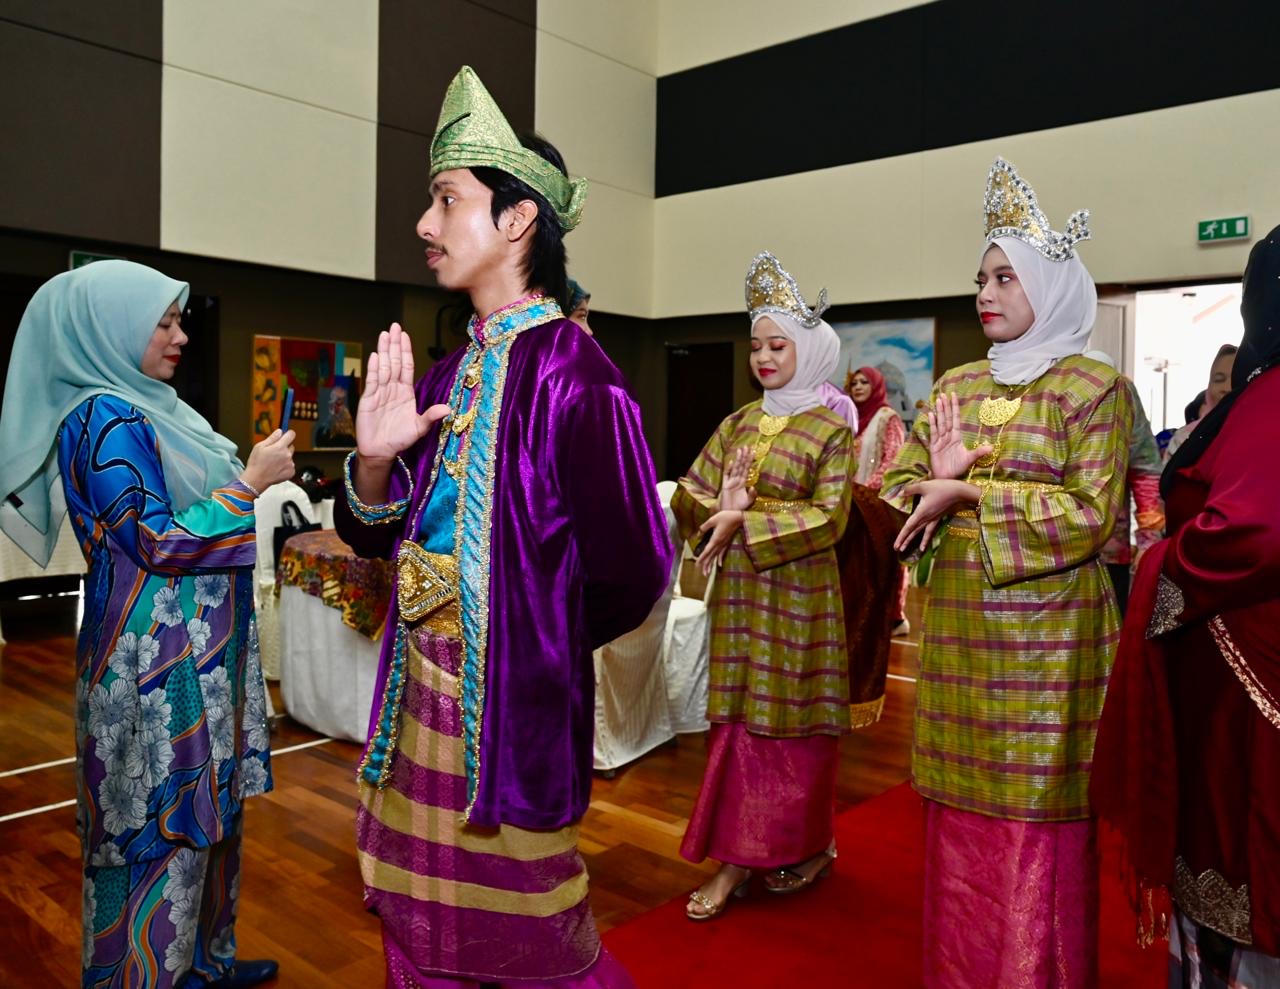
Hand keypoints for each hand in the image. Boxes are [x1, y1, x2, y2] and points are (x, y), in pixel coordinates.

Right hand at [241, 429, 296, 492]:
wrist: (256, 479)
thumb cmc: (256, 463)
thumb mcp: (260, 446)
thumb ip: (272, 438)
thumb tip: (279, 432)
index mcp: (280, 447)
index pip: (291, 434)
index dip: (288, 434)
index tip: (286, 435)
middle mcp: (287, 455)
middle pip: (291, 446)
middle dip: (284, 447)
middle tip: (274, 452)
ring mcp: (290, 464)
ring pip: (290, 457)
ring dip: (284, 458)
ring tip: (273, 462)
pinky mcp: (291, 472)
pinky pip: (291, 466)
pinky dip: (285, 466)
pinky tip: (277, 468)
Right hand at [356, 324, 450, 462]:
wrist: (381, 451)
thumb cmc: (400, 439)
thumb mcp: (419, 428)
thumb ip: (431, 416)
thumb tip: (448, 409)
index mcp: (405, 392)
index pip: (406, 367)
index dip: (405, 351)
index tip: (405, 335)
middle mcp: (393, 389)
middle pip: (394, 362)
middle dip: (394, 344)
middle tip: (394, 326)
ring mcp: (380, 392)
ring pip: (383, 368)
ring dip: (384, 351)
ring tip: (384, 334)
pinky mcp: (368, 399)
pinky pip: (372, 382)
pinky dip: (374, 369)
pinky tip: (375, 356)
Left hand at [696, 509, 743, 575]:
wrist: (738, 517)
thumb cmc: (726, 517)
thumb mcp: (713, 519)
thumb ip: (704, 527)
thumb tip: (698, 534)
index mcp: (715, 539)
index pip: (707, 551)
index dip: (702, 558)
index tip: (697, 565)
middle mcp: (720, 544)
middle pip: (712, 556)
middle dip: (707, 565)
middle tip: (703, 574)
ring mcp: (724, 544)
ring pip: (716, 556)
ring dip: (712, 564)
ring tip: (708, 572)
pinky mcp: (727, 542)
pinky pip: (723, 552)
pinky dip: (720, 559)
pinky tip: (719, 565)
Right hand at [719, 446, 755, 511]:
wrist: (730, 514)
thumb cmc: (739, 508)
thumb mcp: (748, 501)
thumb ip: (752, 494)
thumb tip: (753, 487)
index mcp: (743, 482)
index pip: (747, 469)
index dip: (750, 461)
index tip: (753, 452)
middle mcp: (737, 480)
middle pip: (741, 466)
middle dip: (744, 456)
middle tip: (747, 447)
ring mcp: (730, 482)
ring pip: (735, 468)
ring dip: (738, 460)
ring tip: (740, 450)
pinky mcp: (725, 486)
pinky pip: (726, 476)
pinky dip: (728, 469)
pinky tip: (731, 462)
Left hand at [893, 478, 979, 553]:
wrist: (959, 492)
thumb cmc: (941, 487)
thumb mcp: (923, 486)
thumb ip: (910, 489)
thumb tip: (899, 493)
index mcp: (921, 512)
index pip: (909, 527)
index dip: (901, 536)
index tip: (896, 545)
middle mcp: (926, 518)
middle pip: (913, 532)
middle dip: (905, 541)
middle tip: (897, 549)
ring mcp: (933, 519)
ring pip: (921, 532)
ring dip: (914, 540)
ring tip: (909, 550)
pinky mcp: (938, 517)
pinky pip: (930, 530)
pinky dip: (927, 538)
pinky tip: (924, 545)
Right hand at [926, 392, 991, 479]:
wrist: (947, 479)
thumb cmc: (957, 468)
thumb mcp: (970, 459)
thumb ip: (979, 452)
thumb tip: (992, 447)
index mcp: (956, 437)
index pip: (956, 418)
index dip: (955, 407)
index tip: (954, 395)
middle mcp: (948, 436)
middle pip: (947, 418)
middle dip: (946, 406)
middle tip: (944, 394)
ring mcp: (940, 440)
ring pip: (940, 423)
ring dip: (940, 412)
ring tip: (938, 400)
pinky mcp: (933, 446)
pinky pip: (933, 433)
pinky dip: (932, 424)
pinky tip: (931, 414)